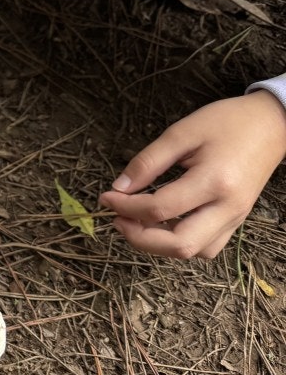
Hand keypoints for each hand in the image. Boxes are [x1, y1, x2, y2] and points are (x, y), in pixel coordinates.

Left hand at [98, 91, 285, 258]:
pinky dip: (179, 242)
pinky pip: (206, 246)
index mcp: (214, 181)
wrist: (272, 125)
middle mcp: (228, 207)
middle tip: (118, 219)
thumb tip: (118, 188)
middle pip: (179, 245)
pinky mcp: (236, 221)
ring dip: (158, 244)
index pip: (159, 209)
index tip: (106, 197)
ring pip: (193, 251)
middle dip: (139, 238)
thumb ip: (148, 162)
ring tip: (137, 221)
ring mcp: (235, 218)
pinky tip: (164, 223)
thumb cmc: (228, 123)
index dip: (125, 207)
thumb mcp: (181, 133)